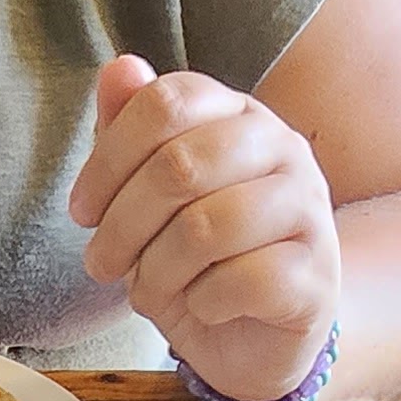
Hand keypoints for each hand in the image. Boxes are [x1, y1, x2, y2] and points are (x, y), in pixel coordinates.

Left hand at [70, 54, 341, 400]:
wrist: (259, 333)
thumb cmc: (198, 259)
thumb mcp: (149, 196)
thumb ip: (132, 131)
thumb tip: (120, 67)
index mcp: (240, 115)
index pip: (167, 102)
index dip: (108, 159)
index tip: (82, 211)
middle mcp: (285, 149)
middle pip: (180, 165)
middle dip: (122, 224)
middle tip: (102, 264)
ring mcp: (309, 210)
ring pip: (207, 229)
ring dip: (156, 272)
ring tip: (148, 292)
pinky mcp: (317, 276)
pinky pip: (241, 282)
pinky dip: (203, 303)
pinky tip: (204, 307)